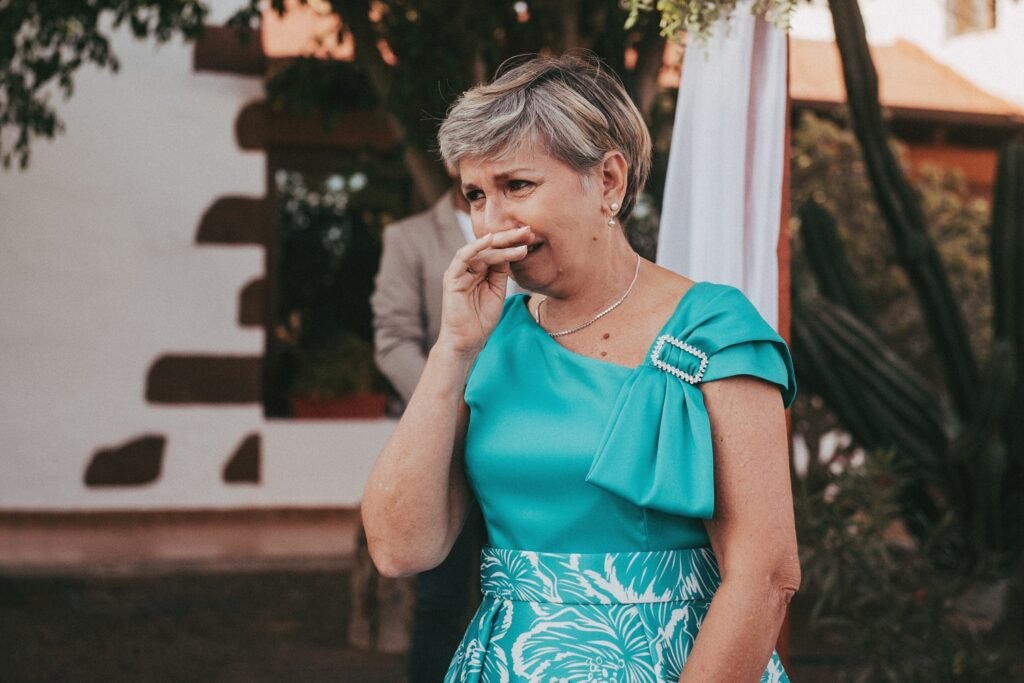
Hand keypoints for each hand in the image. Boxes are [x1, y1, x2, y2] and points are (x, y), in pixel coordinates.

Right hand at [438, 226, 531, 355]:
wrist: (467, 341)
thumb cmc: (482, 319)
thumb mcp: (497, 291)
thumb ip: (501, 272)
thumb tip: (514, 250)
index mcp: (480, 270)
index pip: (498, 250)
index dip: (514, 242)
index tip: (532, 236)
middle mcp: (469, 267)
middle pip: (490, 246)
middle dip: (510, 237)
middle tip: (528, 230)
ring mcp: (460, 271)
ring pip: (481, 250)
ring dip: (500, 243)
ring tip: (519, 238)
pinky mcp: (452, 277)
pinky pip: (463, 258)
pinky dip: (475, 248)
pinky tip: (489, 240)